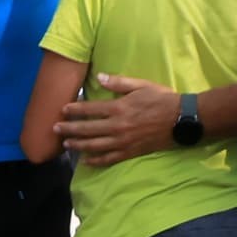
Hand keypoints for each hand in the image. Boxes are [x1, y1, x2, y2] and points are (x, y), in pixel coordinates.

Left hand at [56, 72, 183, 164]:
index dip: (75, 109)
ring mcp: (123, 141)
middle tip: (55, 128)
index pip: (90, 109)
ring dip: (78, 144)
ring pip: (94, 145)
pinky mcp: (130, 152)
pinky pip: (109, 159)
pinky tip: (86, 160)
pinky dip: (96, 160)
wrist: (181, 119)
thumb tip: (99, 76)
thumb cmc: (162, 99)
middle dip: (69, 128)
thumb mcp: (141, 85)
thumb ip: (119, 82)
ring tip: (66, 143)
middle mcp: (118, 126)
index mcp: (119, 108)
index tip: (63, 109)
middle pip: (87, 129)